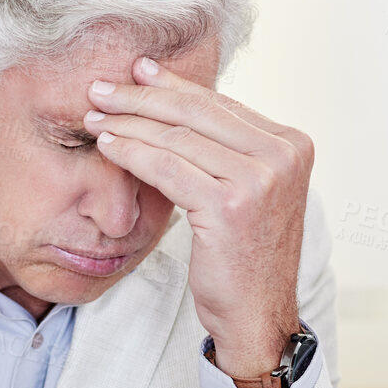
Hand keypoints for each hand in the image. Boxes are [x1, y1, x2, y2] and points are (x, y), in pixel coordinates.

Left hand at [84, 56, 308, 378]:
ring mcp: (260, 180)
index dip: (174, 86)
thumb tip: (179, 104)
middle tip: (102, 88)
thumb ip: (228, 150)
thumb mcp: (247, 192)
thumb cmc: (244, 257)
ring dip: (129, 124)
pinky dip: (132, 153)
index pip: (221, 104)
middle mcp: (283, 156)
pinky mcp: (230, 206)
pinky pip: (167, 168)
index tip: (137, 71)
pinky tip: (107, 146)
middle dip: (143, 97)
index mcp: (292, 145)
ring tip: (95, 117)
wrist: (257, 315)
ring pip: (178, 139)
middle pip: (198, 113)